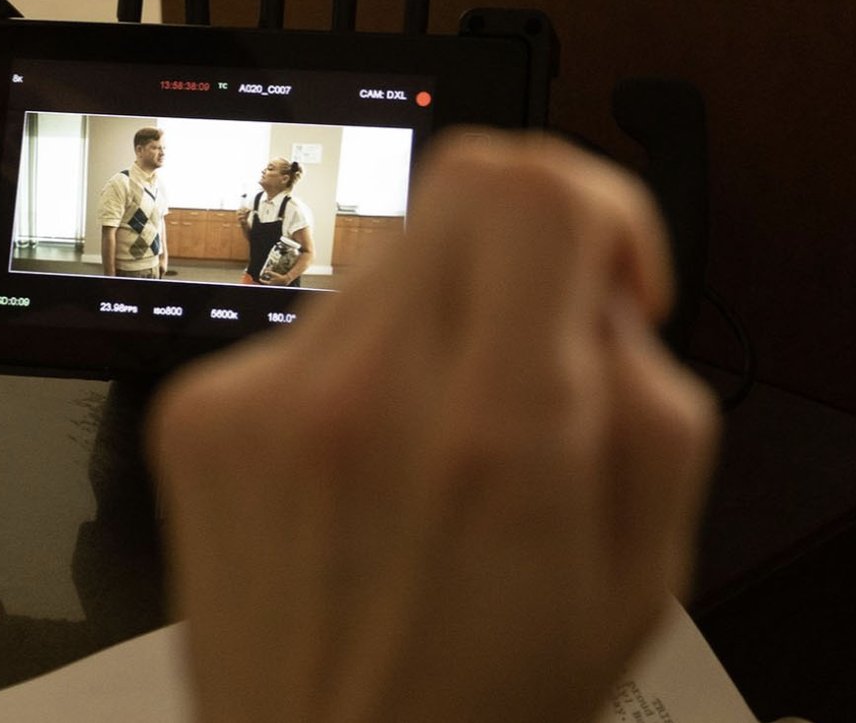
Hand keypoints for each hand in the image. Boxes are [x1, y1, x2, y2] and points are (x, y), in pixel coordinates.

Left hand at [148, 131, 716, 722]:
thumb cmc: (486, 703)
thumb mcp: (642, 574)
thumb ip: (653, 399)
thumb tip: (604, 290)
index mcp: (497, 437)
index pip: (536, 184)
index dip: (603, 210)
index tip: (610, 285)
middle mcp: (366, 399)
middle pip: (461, 187)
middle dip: (527, 255)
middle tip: (535, 360)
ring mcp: (265, 402)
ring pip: (385, 258)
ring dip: (435, 324)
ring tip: (438, 449)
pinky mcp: (201, 415)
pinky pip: (304, 330)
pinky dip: (352, 378)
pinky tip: (362, 475)